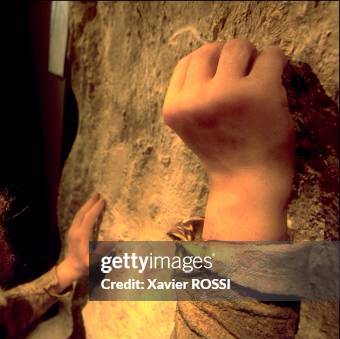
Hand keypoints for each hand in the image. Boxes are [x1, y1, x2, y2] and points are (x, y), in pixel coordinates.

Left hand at [55, 193, 105, 291]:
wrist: (71, 268)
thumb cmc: (85, 266)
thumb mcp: (95, 261)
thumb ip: (105, 251)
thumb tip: (117, 240)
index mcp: (81, 235)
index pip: (89, 218)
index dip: (96, 208)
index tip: (103, 200)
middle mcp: (75, 230)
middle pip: (82, 212)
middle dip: (90, 203)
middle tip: (98, 194)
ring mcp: (72, 231)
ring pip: (79, 214)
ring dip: (86, 205)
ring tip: (93, 198)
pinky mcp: (72, 232)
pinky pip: (78, 218)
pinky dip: (84, 211)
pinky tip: (88, 209)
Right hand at [162, 39, 294, 239]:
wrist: (247, 183)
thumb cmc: (223, 152)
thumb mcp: (190, 124)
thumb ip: (190, 94)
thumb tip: (210, 53)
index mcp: (174, 108)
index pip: (187, 63)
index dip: (208, 66)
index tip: (223, 80)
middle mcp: (195, 99)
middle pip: (210, 49)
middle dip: (229, 59)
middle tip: (242, 80)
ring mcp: (226, 94)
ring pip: (238, 46)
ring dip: (252, 58)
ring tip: (257, 81)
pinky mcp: (259, 91)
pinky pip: (271, 55)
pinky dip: (275, 62)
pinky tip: (274, 84)